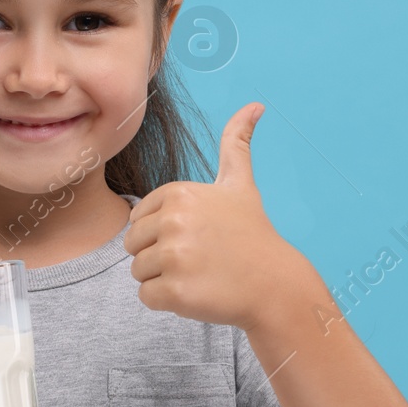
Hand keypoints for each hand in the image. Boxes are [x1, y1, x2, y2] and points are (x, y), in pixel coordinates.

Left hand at [123, 102, 318, 333]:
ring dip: (163, 278)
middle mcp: (174, 221)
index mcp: (179, 193)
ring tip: (198, 274)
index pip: (138, 218)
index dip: (163, 231)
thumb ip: (236, 143)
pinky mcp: (174, 292)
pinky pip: (146, 297)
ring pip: (138, 271)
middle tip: (197, 258)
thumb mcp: (240, 184)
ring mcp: (174, 257)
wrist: (274, 284)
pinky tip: (196, 292)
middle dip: (159, 255)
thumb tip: (254, 105)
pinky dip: (167, 301)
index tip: (197, 235)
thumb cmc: (252, 234)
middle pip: (133, 244)